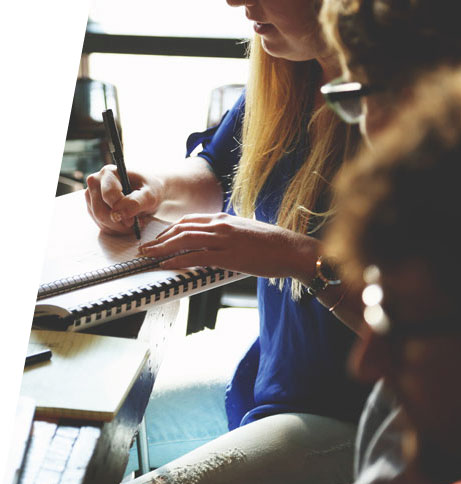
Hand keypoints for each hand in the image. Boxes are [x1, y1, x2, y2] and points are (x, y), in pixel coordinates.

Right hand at [85, 165, 163, 234]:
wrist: (148, 192)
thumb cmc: (150, 190)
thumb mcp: (150, 195)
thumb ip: (136, 203)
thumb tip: (118, 214)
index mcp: (109, 173)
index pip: (108, 196)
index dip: (122, 210)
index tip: (135, 219)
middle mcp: (95, 182)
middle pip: (100, 211)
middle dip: (119, 223)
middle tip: (136, 223)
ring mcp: (91, 196)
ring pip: (100, 220)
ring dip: (119, 227)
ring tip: (134, 221)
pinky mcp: (93, 208)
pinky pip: (101, 225)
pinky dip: (116, 229)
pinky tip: (127, 223)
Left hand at [138, 212, 319, 280]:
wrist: (291, 249)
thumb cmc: (272, 243)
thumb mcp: (246, 232)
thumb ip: (228, 234)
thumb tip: (216, 242)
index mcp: (224, 219)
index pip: (189, 221)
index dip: (170, 229)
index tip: (159, 238)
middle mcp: (221, 225)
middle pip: (182, 228)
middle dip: (160, 238)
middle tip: (145, 247)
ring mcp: (224, 239)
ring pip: (185, 240)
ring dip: (162, 248)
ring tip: (148, 255)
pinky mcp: (228, 255)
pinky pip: (196, 257)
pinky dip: (178, 260)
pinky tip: (166, 265)